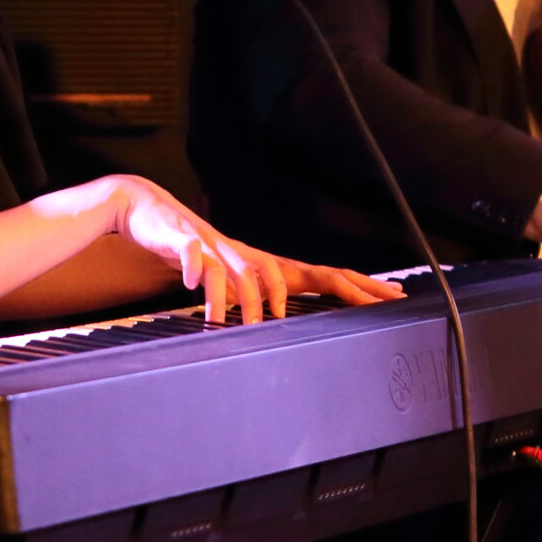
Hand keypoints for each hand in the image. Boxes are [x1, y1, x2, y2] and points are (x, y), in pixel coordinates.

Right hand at [109, 177, 403, 321]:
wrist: (148, 213)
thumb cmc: (195, 254)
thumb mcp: (231, 282)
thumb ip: (254, 301)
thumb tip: (277, 328)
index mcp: (267, 265)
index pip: (324, 276)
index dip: (359, 287)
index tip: (393, 297)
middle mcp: (252, 254)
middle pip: (306, 271)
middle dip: (344, 287)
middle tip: (376, 303)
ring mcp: (219, 247)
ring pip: (247, 272)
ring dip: (254, 297)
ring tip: (259, 322)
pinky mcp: (184, 241)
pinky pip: (194, 257)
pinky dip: (197, 271)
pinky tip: (198, 286)